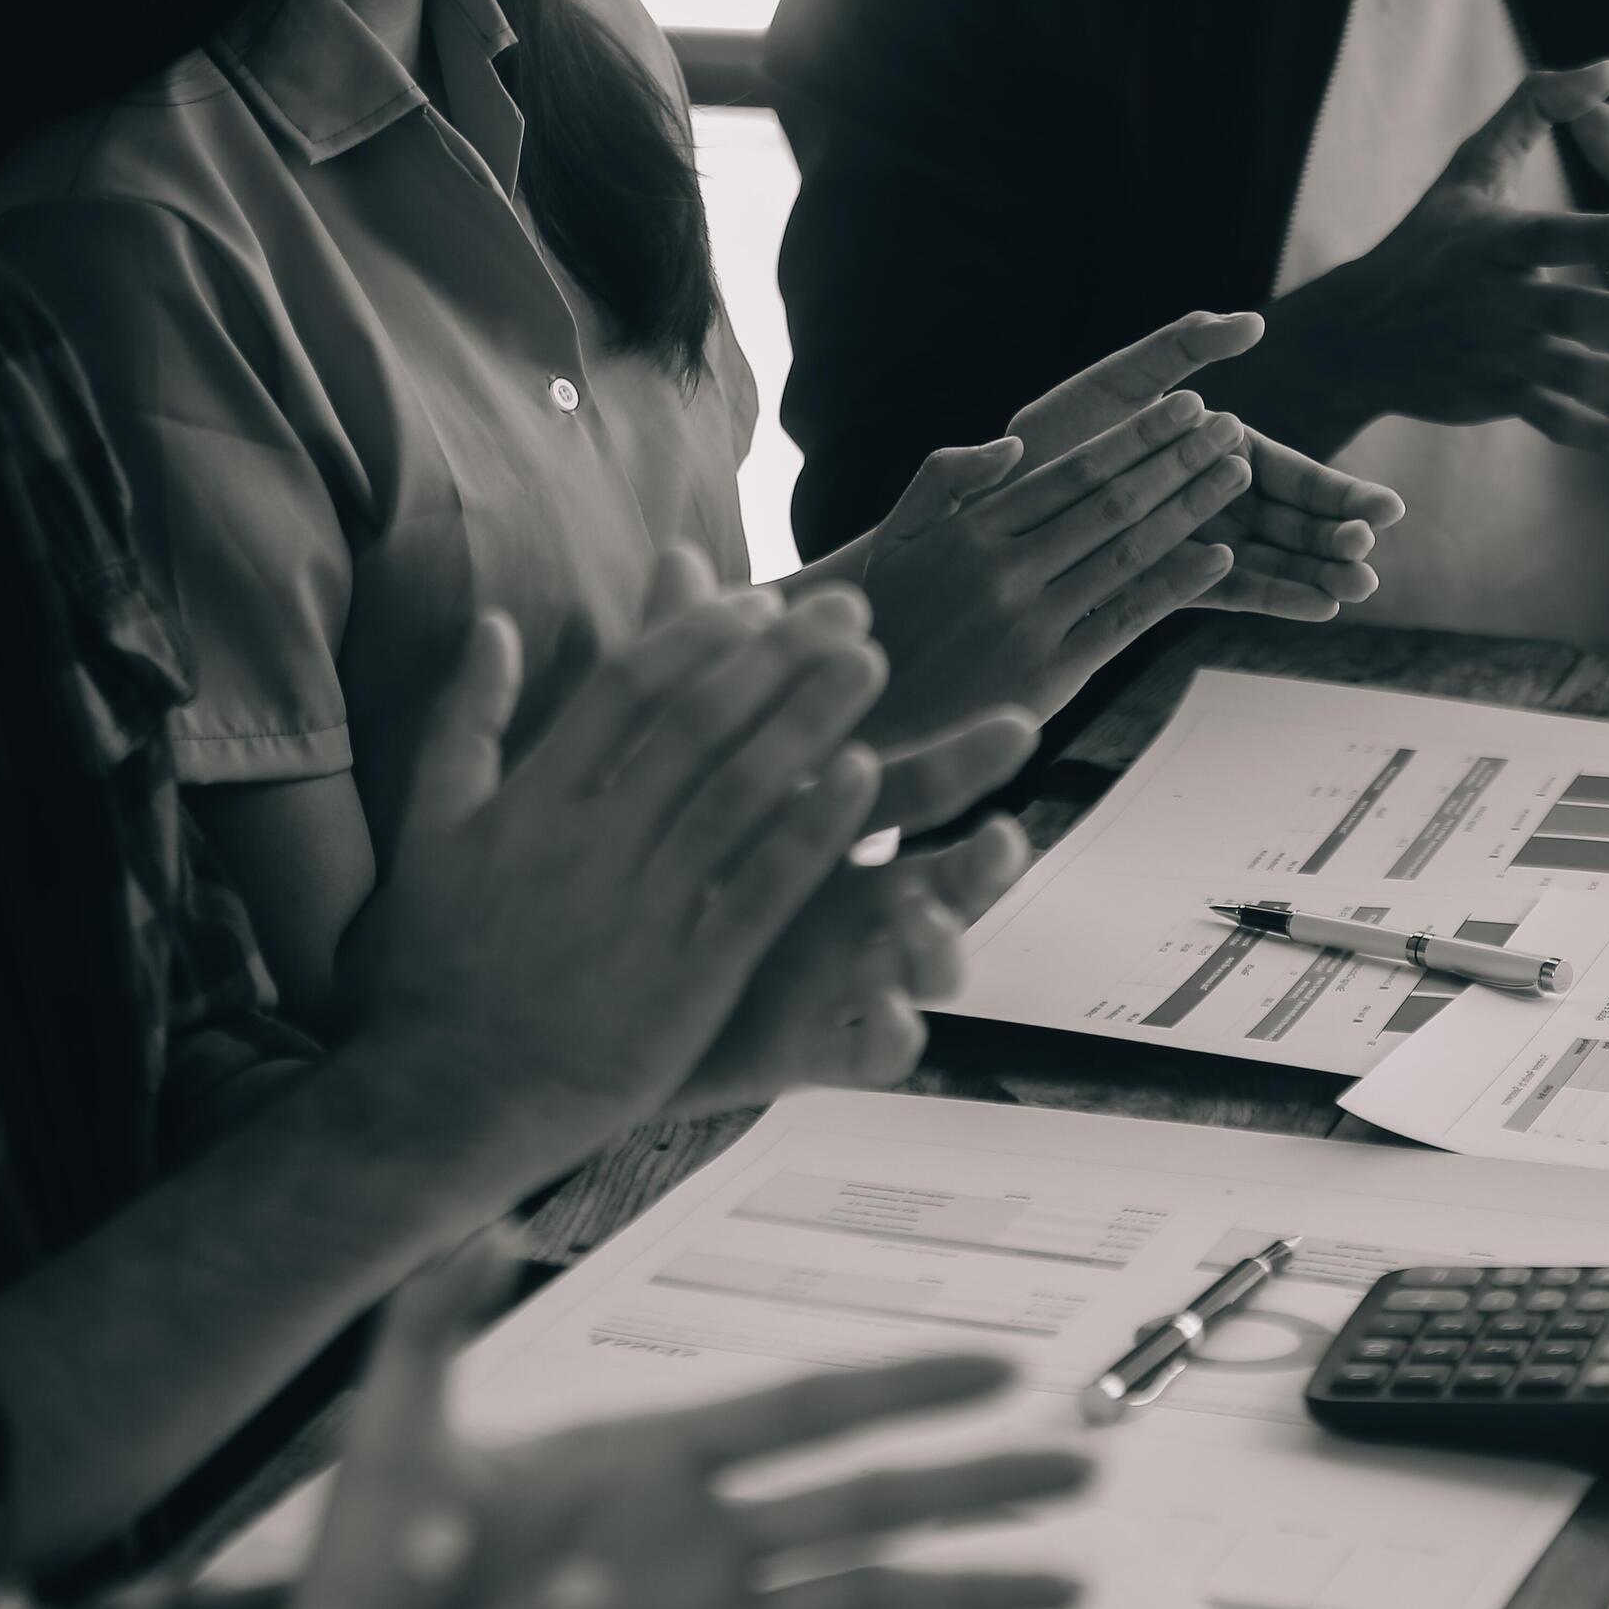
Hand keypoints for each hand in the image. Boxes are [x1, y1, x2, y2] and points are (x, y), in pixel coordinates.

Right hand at [338, 577, 891, 1190]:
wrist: (445, 1098)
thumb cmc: (435, 966)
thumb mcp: (429, 830)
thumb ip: (464, 721)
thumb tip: (494, 622)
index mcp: (532, 801)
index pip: (628, 687)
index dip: (699, 635)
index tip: (759, 601)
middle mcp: (589, 845)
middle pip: (698, 725)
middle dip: (776, 659)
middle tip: (845, 610)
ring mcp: (641, 911)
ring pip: (739, 794)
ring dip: (808, 722)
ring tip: (867, 666)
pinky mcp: (686, 978)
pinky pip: (759, 889)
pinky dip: (811, 830)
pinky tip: (861, 778)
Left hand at [360, 1238, 1093, 1608]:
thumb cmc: (374, 1579)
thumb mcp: (392, 1441)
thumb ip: (430, 1328)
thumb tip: (474, 1229)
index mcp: (647, 1460)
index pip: (803, 1408)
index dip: (906, 1387)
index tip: (997, 1369)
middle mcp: (704, 1538)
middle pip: (872, 1499)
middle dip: (981, 1481)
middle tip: (1080, 1460)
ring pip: (874, 1597)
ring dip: (974, 1588)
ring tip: (1068, 1583)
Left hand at [626, 551, 1039, 1112]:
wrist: (588, 998)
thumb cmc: (655, 871)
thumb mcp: (671, 770)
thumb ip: (682, 674)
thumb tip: (675, 557)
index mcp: (831, 831)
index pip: (912, 789)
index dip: (965, 764)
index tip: (1020, 722)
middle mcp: (854, 902)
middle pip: (944, 876)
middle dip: (985, 856)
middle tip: (1011, 831)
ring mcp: (840, 977)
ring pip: (922, 967)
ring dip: (943, 945)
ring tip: (934, 924)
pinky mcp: (810, 1046)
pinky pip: (868, 1051)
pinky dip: (888, 1036)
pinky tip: (891, 1021)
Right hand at [820, 395, 1253, 744]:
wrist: (872, 720)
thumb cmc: (887, 620)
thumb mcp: (894, 540)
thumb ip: (942, 479)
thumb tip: (1013, 445)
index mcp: (972, 532)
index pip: (1073, 470)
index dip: (1137, 435)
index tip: (1184, 404)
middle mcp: (1005, 572)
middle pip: (1111, 502)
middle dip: (1178, 459)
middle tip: (1230, 425)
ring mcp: (1032, 623)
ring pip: (1129, 553)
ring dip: (1191, 508)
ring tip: (1235, 472)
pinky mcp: (1052, 673)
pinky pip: (1127, 619)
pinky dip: (1176, 584)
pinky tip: (1219, 556)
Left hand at [1007, 310, 1403, 620]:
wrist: (997, 493)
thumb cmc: (1054, 429)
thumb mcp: (1120, 378)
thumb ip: (1182, 345)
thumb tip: (1252, 322)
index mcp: (1215, 449)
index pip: (1295, 475)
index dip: (1340, 493)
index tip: (1385, 510)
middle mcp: (1213, 499)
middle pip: (1294, 524)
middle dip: (1336, 541)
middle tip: (1367, 555)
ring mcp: (1193, 542)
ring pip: (1271, 561)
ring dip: (1316, 575)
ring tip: (1356, 590)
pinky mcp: (1165, 580)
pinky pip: (1228, 591)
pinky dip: (1273, 598)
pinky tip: (1315, 608)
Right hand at [1281, 61, 1608, 458]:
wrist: (1361, 338)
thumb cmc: (1427, 243)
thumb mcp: (1470, 168)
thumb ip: (1537, 107)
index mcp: (1494, 244)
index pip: (1552, 237)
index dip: (1601, 236)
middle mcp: (1498, 304)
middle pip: (1574, 315)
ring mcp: (1501, 356)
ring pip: (1581, 376)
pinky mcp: (1502, 398)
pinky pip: (1561, 423)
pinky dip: (1607, 437)